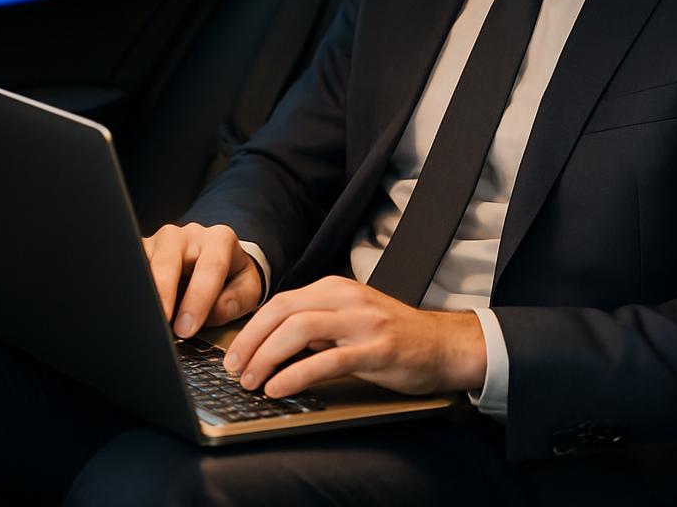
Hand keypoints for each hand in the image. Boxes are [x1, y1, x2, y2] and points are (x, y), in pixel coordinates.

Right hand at [142, 223, 263, 337]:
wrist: (217, 263)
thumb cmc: (231, 278)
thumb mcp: (247, 290)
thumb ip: (236, 301)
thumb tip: (213, 312)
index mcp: (219, 240)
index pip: (210, 267)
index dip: (198, 299)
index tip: (187, 328)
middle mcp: (187, 235)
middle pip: (169, 260)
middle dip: (164, 294)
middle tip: (162, 324)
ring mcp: (160, 240)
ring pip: (143, 260)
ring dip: (143, 291)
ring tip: (145, 317)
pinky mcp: (141, 250)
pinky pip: (129, 265)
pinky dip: (131, 287)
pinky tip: (133, 308)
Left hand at [219, 275, 486, 398]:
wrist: (443, 345)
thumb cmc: (393, 335)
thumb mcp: (349, 318)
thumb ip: (315, 324)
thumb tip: (269, 343)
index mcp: (336, 288)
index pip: (280, 302)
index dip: (250, 328)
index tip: (233, 353)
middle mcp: (347, 298)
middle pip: (283, 311)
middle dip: (250, 342)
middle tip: (233, 369)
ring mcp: (363, 322)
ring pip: (299, 330)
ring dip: (267, 357)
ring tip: (252, 381)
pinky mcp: (376, 350)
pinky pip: (326, 360)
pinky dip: (295, 374)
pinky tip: (280, 388)